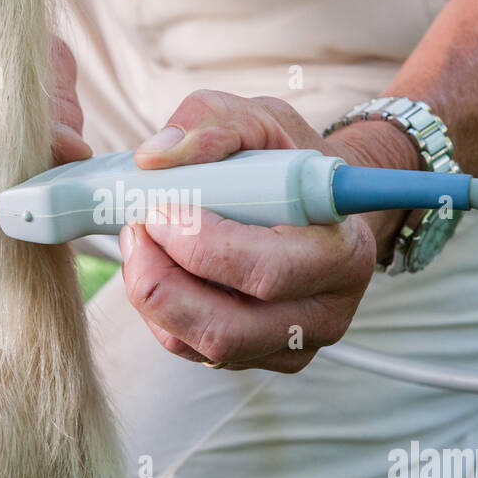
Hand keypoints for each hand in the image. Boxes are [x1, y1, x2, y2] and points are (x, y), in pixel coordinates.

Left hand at [121, 90, 419, 372]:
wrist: (312, 204)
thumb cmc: (285, 161)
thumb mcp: (259, 119)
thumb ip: (211, 123)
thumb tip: (154, 158)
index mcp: (342, 251)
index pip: (268, 271)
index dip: (204, 248)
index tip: (161, 208)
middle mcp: (325, 312)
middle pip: (228, 327)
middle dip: (160, 280)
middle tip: (135, 227)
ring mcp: (293, 345)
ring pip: (204, 344)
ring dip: (152, 295)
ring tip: (140, 241)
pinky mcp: (259, 358)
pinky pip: (193, 351)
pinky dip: (160, 312)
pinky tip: (158, 267)